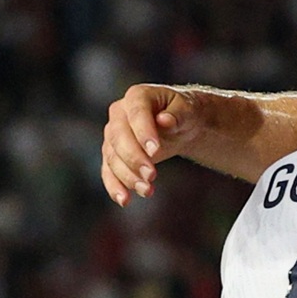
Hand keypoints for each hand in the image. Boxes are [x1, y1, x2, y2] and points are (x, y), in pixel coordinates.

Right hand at [100, 85, 226, 205]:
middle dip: (134, 158)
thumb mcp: (188, 111)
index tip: (155, 151)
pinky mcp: (112, 155)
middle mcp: (119, 113)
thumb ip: (178, 114)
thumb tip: (164, 121)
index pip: (136, 113)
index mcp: (137, 96)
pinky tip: (124, 200)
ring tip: (148, 190)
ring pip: (112, 157)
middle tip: (152, 175)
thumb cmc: (183, 114)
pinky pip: (108, 171)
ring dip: (127, 176)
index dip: (143, 132)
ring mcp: (113, 134)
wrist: (177, 126)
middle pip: (119, 137)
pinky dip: (114, 186)